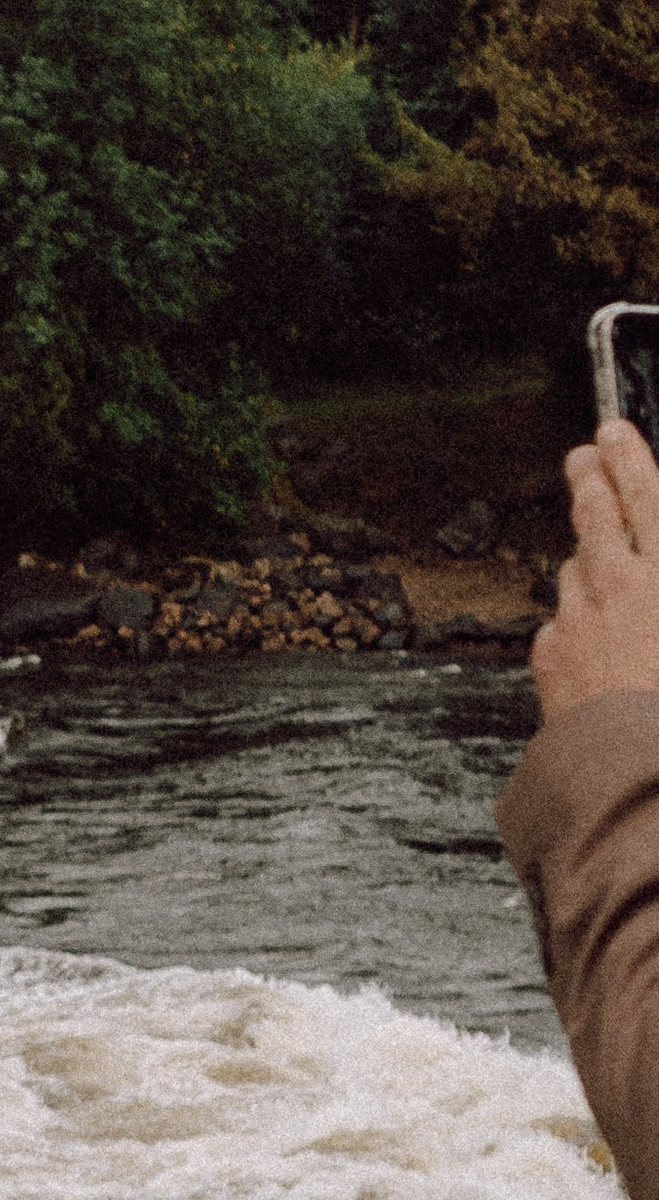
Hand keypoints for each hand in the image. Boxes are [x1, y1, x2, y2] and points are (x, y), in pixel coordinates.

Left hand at [533, 422, 658, 717]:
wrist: (638, 770)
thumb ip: (653, 577)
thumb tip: (645, 562)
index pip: (646, 497)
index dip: (628, 458)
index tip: (612, 430)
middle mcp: (616, 587)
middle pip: (595, 515)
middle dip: (589, 478)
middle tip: (582, 455)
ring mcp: (576, 621)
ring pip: (574, 571)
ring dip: (584, 560)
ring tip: (596, 560)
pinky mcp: (550, 658)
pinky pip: (559, 626)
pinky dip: (572, 625)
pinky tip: (586, 640)